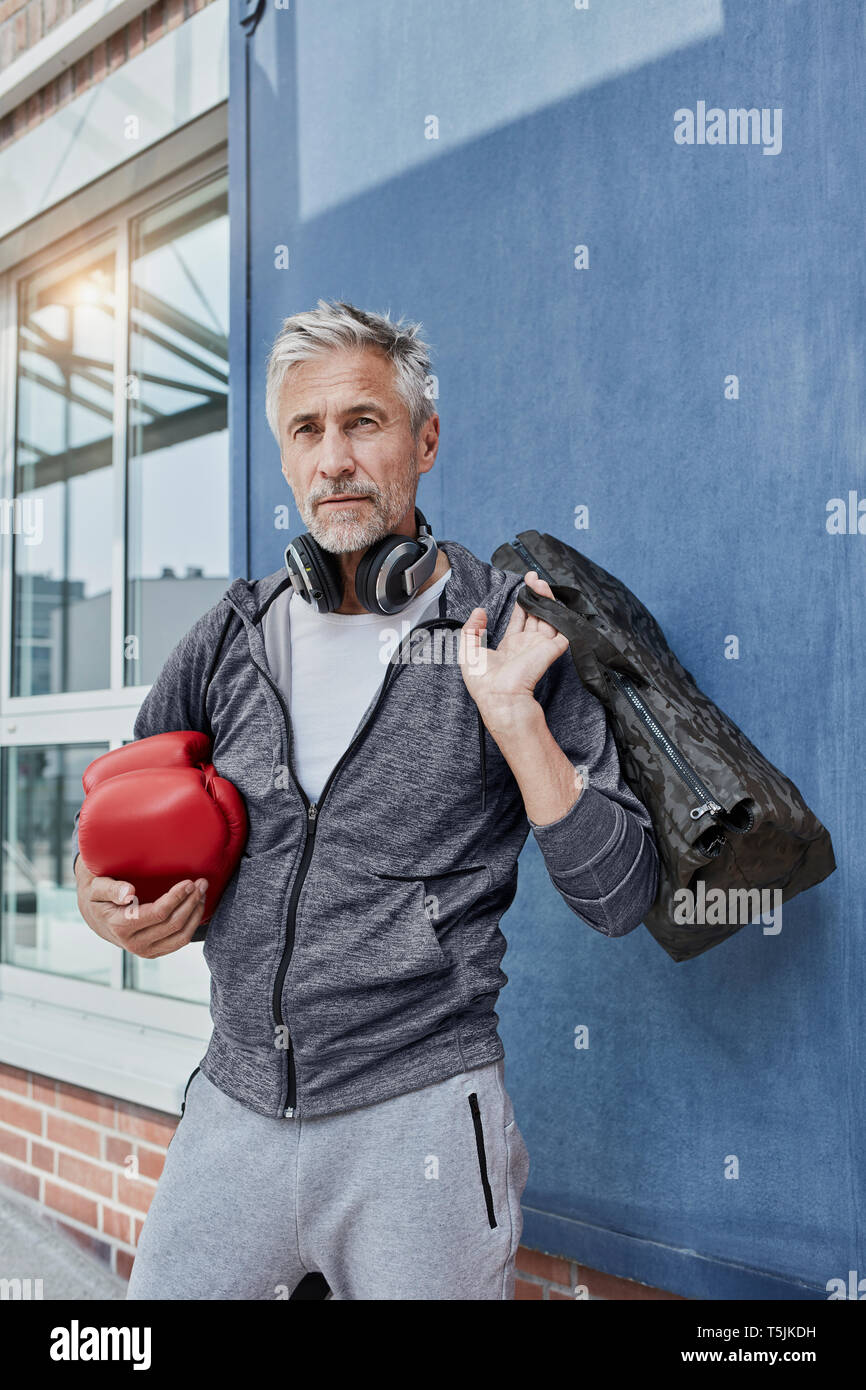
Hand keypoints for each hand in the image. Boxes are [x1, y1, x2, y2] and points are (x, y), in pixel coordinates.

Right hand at [74, 855, 208, 957]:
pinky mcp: (154, 952)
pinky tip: (196, 906)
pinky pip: (179, 942)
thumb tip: (129, 894)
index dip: (177, 898)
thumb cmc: (97, 896)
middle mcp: (133, 944)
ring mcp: (145, 951)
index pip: (158, 913)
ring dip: (196, 913)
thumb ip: (111, 889)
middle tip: (202, 882)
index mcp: (120, 926)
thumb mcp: (97, 887)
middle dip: (191, 902)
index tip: (189, 882)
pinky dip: (192, 924)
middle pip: (173, 925)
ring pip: (181, 937)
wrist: (95, 916)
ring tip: (202, 892)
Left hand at [458, 570, 569, 736]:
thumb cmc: (483, 681)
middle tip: (533, 577)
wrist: (498, 695)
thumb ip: (470, 629)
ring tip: (540, 581)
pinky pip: (561, 629)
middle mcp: (527, 645)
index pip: (520, 620)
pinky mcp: (550, 650)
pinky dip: (559, 613)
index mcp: (510, 646)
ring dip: (546, 598)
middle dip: (535, 595)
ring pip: (548, 617)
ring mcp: (539, 646)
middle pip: (536, 614)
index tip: (522, 587)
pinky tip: (551, 597)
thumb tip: (479, 611)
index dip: (522, 603)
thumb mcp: (467, 651)